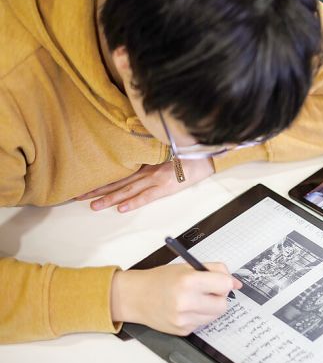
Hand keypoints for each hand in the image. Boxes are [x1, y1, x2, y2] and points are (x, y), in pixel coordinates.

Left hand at [76, 159, 214, 212]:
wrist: (205, 156)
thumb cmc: (187, 155)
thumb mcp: (164, 153)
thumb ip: (149, 158)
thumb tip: (134, 162)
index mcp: (145, 163)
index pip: (118, 173)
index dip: (101, 179)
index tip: (84, 184)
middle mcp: (146, 171)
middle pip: (117, 182)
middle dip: (97, 190)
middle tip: (77, 197)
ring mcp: (156, 179)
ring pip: (128, 190)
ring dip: (109, 198)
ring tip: (93, 206)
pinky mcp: (166, 187)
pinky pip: (147, 196)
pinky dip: (134, 202)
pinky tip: (121, 208)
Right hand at [110, 263, 241, 334]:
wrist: (135, 296)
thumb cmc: (161, 279)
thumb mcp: (187, 267)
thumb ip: (215, 270)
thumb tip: (236, 283)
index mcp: (188, 282)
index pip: (225, 285)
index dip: (224, 282)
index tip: (218, 281)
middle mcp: (186, 302)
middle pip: (223, 305)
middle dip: (219, 297)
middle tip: (206, 291)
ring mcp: (183, 319)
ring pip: (215, 316)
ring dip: (210, 307)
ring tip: (194, 299)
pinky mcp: (182, 330)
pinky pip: (203, 323)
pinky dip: (199, 316)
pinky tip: (185, 309)